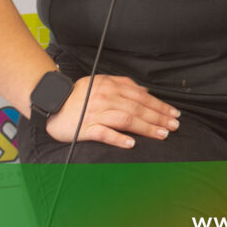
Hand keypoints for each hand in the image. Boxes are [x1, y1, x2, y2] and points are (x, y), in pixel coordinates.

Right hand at [43, 74, 180, 148]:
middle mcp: (105, 97)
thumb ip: (122, 85)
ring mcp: (95, 112)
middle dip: (159, 117)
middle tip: (174, 126)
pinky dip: (118, 138)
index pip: (141, 96)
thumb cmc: (79, 95)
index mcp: (111, 85)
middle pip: (137, 108)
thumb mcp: (101, 82)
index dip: (159, 105)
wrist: (52, 102)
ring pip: (126, 119)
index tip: (173, 114)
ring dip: (146, 127)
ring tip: (161, 135)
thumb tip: (144, 91)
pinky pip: (104, 133)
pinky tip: (131, 144)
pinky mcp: (85, 127)